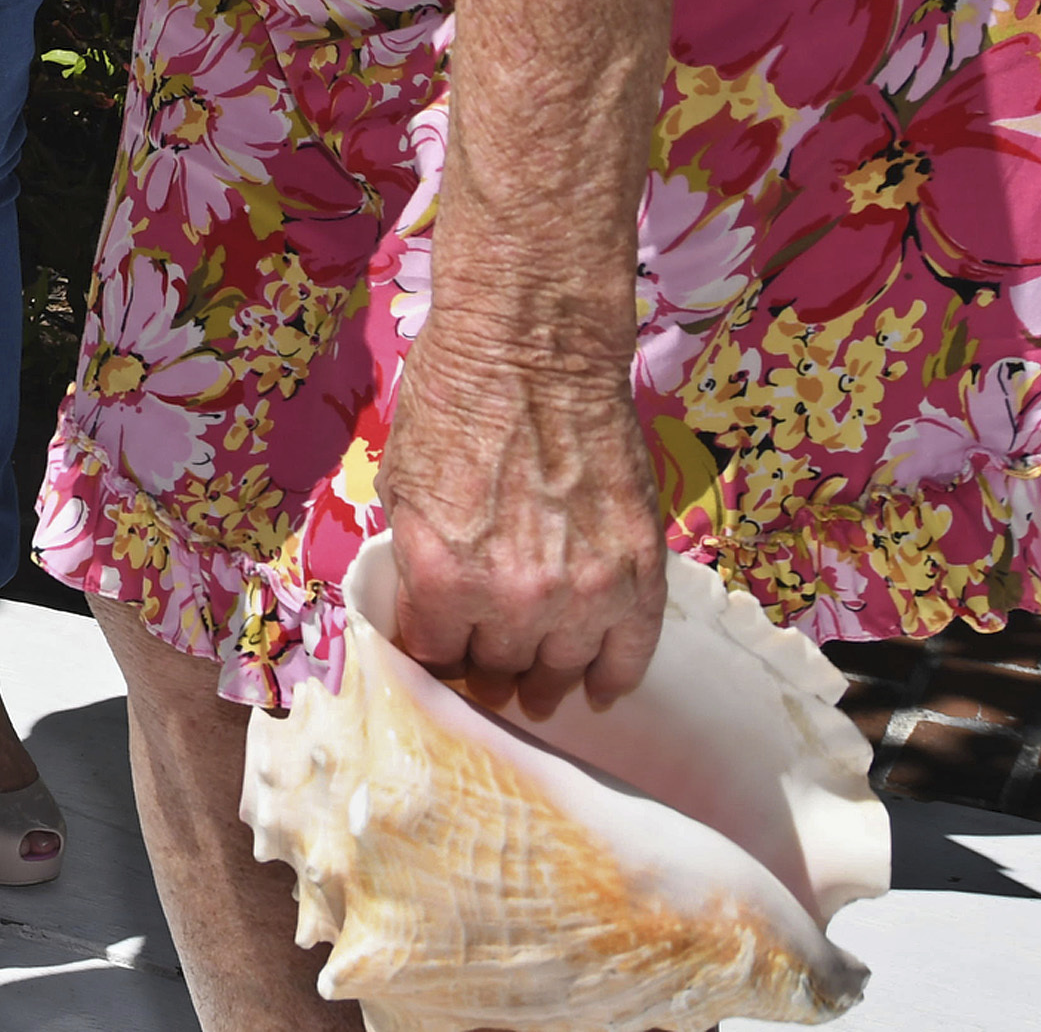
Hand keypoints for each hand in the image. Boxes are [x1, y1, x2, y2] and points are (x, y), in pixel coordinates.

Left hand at [380, 317, 665, 718]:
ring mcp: (585, 591)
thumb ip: (416, 562)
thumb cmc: (452, 404)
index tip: (443, 654)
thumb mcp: (401, 487)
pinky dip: (614, 679)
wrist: (530, 351)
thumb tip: (429, 614)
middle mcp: (514, 599)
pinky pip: (631, 655)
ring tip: (538, 690)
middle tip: (488, 672)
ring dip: (547, 682)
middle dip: (487, 671)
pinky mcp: (639, 573)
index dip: (436, 657)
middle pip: (499, 670)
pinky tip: (599, 689)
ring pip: (563, 670)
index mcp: (445, 578)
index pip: (436, 657)